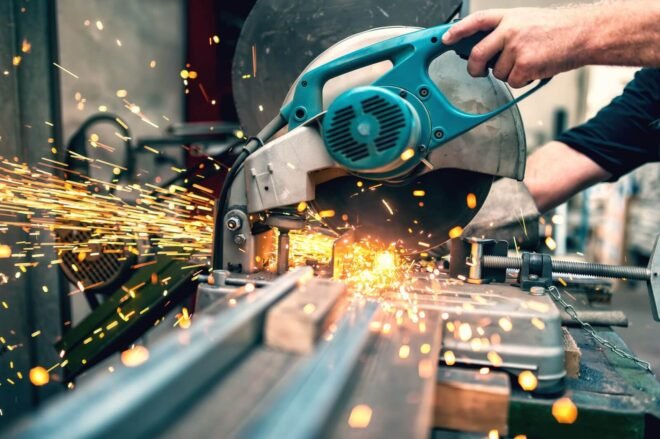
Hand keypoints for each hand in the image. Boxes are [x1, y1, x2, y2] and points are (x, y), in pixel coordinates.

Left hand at [442, 7, 588, 87]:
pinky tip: (535, 69)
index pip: (476, 22)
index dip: (458, 31)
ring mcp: (516, 48)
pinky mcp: (524, 65)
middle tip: (478, 71)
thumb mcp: (526, 21)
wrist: (584, 33)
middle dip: (475, 67)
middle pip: (477, 54)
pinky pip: (513, 82)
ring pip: (498, 72)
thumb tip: (485, 50)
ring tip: (529, 61)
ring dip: (510, 74)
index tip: (445, 38)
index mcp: (508, 17)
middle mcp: (509, 30)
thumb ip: (504, 31)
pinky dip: (522, 81)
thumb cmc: (557, 29)